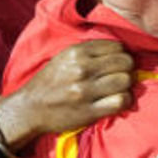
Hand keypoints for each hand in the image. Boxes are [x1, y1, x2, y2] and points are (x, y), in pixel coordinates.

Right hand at [0, 40, 133, 151]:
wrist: (29, 109)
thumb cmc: (50, 82)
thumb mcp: (64, 58)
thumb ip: (89, 52)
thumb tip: (121, 50)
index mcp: (76, 52)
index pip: (117, 47)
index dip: (122, 55)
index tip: (118, 63)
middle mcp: (82, 69)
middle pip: (125, 63)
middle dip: (127, 69)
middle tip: (121, 76)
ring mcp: (85, 91)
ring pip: (125, 81)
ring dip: (126, 86)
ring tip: (119, 89)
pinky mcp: (89, 111)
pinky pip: (120, 101)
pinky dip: (125, 101)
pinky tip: (118, 101)